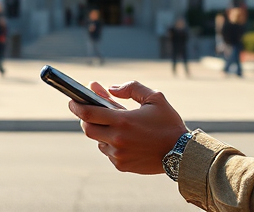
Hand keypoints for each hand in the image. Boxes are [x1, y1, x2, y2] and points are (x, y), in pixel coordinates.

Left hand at [67, 80, 188, 174]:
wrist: (181, 154)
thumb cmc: (168, 123)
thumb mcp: (154, 98)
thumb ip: (131, 88)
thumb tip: (109, 89)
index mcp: (123, 121)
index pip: (88, 113)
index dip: (76, 105)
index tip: (72, 100)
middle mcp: (117, 139)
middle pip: (87, 129)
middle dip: (85, 119)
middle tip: (89, 112)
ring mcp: (118, 154)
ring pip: (98, 141)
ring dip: (101, 131)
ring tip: (115, 125)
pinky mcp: (121, 166)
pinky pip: (108, 152)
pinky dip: (111, 144)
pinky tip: (124, 139)